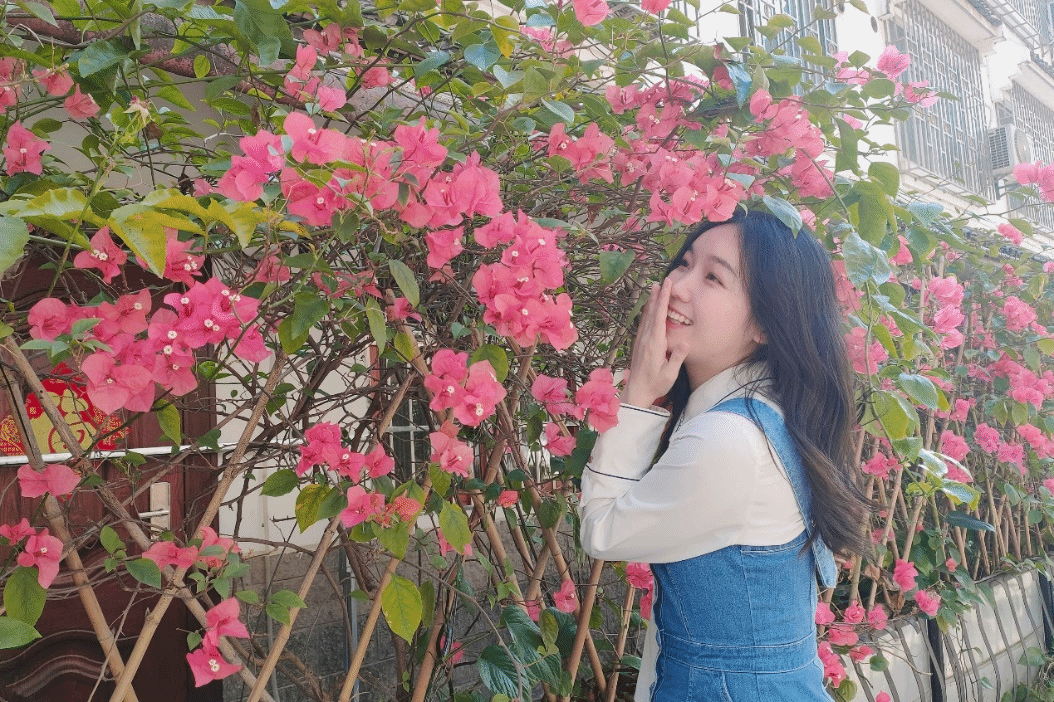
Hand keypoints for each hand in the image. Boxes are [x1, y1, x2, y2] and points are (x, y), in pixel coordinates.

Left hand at [620, 278, 688, 407]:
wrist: (636, 391)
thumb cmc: (655, 384)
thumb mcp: (670, 374)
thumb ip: (677, 357)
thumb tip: (686, 342)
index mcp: (655, 344)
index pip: (660, 317)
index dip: (663, 300)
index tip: (666, 286)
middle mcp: (646, 339)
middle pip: (652, 313)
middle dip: (657, 296)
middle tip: (661, 281)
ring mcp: (641, 341)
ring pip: (646, 317)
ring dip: (651, 302)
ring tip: (654, 288)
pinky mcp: (639, 344)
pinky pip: (643, 324)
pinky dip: (647, 313)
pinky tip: (648, 309)